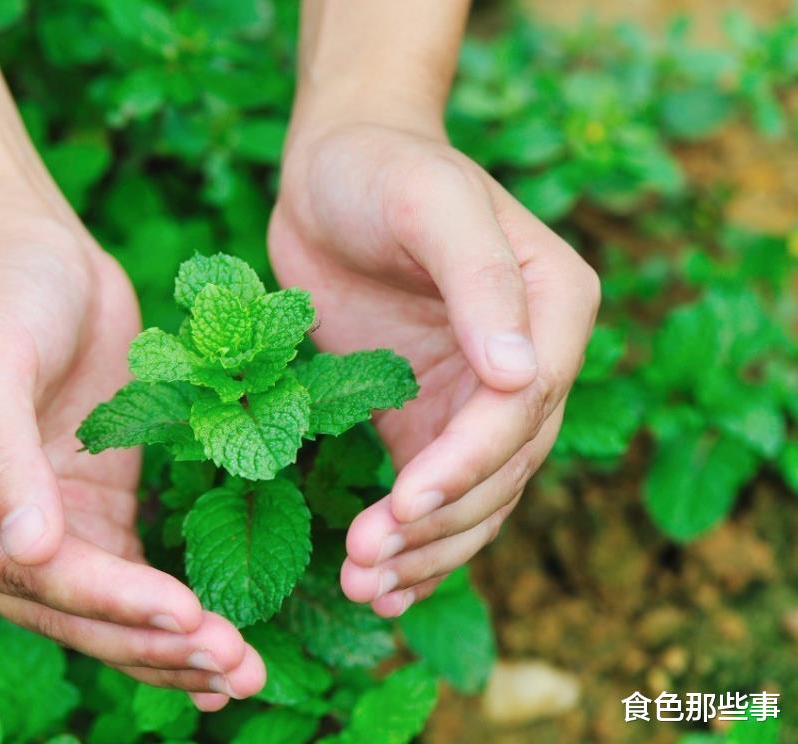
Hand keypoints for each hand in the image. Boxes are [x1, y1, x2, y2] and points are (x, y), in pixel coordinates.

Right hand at [0, 208, 263, 709]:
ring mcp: (41, 526)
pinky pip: (128, 576)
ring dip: (169, 647)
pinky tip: (215, 648)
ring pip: (102, 612)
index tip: (185, 613)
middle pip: (69, 611)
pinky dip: (167, 614)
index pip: (27, 575)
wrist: (32, 253)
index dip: (106, 601)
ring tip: (244, 677)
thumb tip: (27, 553)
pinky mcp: (90, 510)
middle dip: (150, 642)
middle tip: (237, 667)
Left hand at [270, 122, 599, 616]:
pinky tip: (382, 585)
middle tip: (367, 565)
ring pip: (471, 497)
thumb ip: (478, 280)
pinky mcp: (420, 414)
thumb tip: (523, 378)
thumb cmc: (384, 169)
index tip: (405, 505)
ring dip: (424, 550)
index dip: (467, 465)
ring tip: (366, 586)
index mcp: (553, 308)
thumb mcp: (430, 203)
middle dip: (437, 525)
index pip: (521, 409)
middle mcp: (528, 362)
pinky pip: (429, 491)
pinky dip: (411, 541)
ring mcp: (474, 395)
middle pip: (500, 469)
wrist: (331, 171)